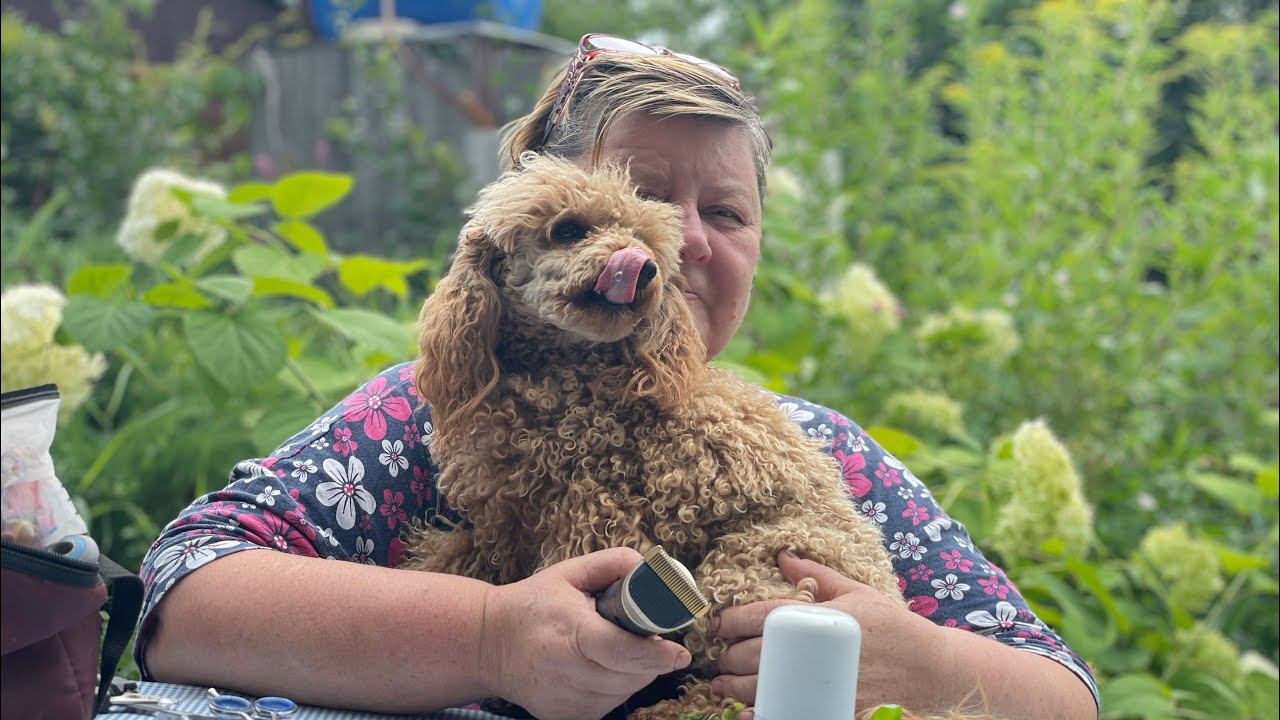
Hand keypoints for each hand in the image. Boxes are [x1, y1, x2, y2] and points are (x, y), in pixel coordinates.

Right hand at [479, 547, 692, 719]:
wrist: (488, 643)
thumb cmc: (534, 604)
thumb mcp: (570, 573)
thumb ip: (612, 564)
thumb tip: (650, 567)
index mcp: (569, 631)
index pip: (620, 650)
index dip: (655, 654)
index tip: (679, 652)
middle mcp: (565, 670)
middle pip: (629, 676)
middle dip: (650, 661)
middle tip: (646, 639)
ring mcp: (564, 699)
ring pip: (622, 694)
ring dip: (634, 674)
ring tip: (617, 650)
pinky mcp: (563, 717)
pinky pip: (607, 706)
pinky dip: (615, 689)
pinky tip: (601, 668)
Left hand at [710, 551, 948, 713]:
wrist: (931, 670)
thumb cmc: (893, 628)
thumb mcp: (857, 592)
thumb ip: (816, 576)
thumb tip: (783, 557)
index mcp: (820, 617)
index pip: (762, 616)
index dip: (730, 620)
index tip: (715, 624)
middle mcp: (817, 651)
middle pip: (755, 654)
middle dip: (727, 656)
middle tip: (718, 657)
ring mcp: (822, 684)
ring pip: (763, 688)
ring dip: (733, 687)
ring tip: (721, 684)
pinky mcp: (830, 709)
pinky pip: (785, 713)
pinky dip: (761, 713)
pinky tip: (747, 710)